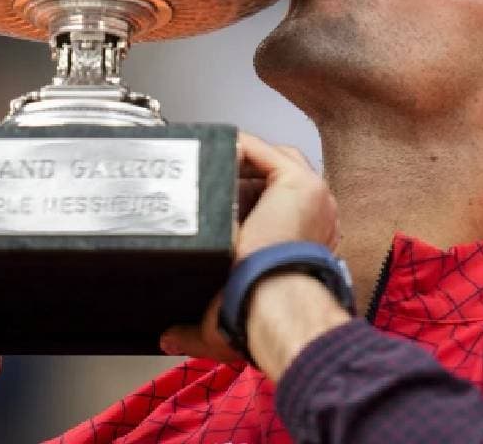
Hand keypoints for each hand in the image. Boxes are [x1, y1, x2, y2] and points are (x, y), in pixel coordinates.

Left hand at [159, 132, 340, 360]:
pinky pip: (265, 151)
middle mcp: (315, 219)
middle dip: (241, 176)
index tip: (211, 206)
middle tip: (207, 182)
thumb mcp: (223, 324)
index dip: (242, 202)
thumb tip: (167, 337)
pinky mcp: (300, 183)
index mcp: (303, 247)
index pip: (274, 209)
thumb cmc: (256, 317)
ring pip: (273, 161)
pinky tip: (213, 150)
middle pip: (276, 179)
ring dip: (239, 159)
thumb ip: (193, 329)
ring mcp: (313, 198)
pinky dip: (238, 146)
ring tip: (207, 163)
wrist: (269, 307)